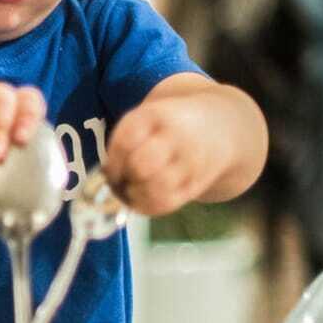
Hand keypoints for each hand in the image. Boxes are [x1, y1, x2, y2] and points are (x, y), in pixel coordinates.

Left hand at [103, 94, 231, 216]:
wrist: (220, 127)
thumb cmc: (168, 125)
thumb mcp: (147, 118)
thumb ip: (125, 141)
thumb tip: (103, 178)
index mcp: (155, 116)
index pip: (126, 141)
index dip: (113, 162)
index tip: (109, 169)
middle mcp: (175, 138)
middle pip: (141, 166)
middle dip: (125, 177)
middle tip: (121, 180)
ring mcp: (188, 162)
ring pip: (155, 189)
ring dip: (136, 194)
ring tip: (133, 189)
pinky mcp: (195, 184)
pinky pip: (166, 203)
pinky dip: (148, 206)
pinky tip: (143, 199)